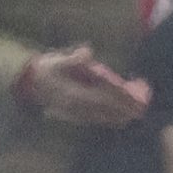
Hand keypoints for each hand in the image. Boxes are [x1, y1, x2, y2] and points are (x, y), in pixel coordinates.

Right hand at [23, 45, 151, 127]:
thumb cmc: (46, 70)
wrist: (30, 84)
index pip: (103, 97)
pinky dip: (109, 120)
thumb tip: (87, 52)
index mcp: (75, 93)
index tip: (135, 95)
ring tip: (135, 114)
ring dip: (119, 116)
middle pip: (106, 111)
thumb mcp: (57, 60)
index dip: (120, 97)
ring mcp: (75, 113)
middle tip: (142, 107)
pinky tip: (118, 118)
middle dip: (124, 109)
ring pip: (102, 118)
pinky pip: (95, 120)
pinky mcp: (74, 116)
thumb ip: (73, 58)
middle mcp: (77, 107)